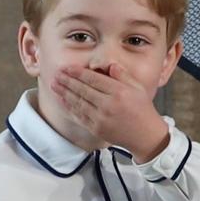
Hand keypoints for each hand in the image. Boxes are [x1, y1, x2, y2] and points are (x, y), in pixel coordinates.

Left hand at [51, 63, 168, 162]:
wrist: (145, 135)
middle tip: (56, 74)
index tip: (67, 68)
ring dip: (64, 92)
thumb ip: (122, 75)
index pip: (93, 79)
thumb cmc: (142, 109)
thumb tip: (108, 65)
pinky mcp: (96, 128)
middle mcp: (108, 104)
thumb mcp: (137, 87)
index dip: (78, 73)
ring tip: (54, 85)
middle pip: (82, 90)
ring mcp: (101, 118)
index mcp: (119, 92)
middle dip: (67, 81)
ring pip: (78, 102)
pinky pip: (78, 115)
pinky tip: (61, 99)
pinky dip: (68, 107)